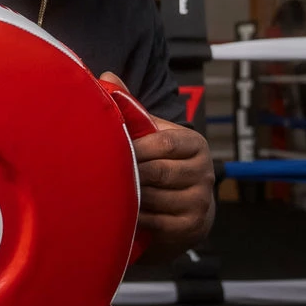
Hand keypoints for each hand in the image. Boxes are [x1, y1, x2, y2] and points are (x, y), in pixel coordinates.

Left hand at [101, 72, 215, 256]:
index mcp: (195, 144)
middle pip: (158, 172)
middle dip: (128, 173)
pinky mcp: (191, 228)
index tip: (111, 149)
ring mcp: (200, 202)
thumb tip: (106, 77)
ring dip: (129, 196)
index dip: (136, 147)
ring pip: (154, 198)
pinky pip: (156, 222)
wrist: (186, 210)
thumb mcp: (153, 135)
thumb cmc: (161, 164)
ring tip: (105, 191)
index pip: (165, 142)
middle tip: (100, 173)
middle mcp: (205, 173)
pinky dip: (136, 217)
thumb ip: (132, 110)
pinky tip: (120, 213)